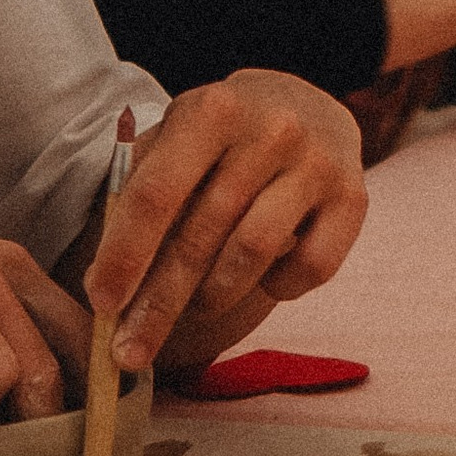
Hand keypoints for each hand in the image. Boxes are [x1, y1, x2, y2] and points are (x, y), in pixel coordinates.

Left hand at [83, 73, 367, 374]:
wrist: (305, 104)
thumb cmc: (222, 136)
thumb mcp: (175, 138)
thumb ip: (138, 192)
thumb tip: (105, 283)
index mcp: (213, 110)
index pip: (156, 193)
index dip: (125, 254)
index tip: (101, 303)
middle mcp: (270, 130)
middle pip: (201, 235)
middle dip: (159, 303)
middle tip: (131, 351)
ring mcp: (318, 163)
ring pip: (252, 254)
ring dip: (212, 296)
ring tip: (195, 306)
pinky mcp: (354, 197)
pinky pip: (310, 268)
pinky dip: (278, 288)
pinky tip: (260, 279)